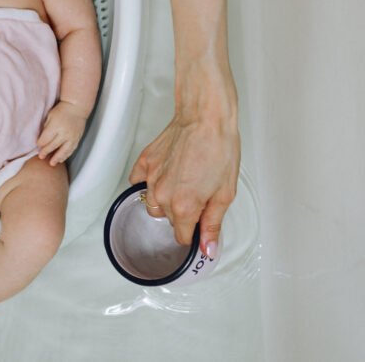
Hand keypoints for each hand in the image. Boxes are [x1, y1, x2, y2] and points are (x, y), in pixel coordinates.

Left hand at [36, 101, 86, 165]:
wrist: (77, 107)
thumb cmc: (62, 110)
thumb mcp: (50, 116)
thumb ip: (46, 128)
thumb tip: (41, 140)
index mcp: (56, 126)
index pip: (46, 139)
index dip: (40, 143)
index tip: (37, 146)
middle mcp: (65, 133)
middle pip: (53, 146)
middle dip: (46, 152)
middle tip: (41, 157)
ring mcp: (72, 137)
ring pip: (63, 151)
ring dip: (57, 158)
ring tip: (51, 163)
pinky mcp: (77, 139)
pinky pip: (71, 150)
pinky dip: (65, 155)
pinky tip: (61, 159)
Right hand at [129, 60, 239, 258]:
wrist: (205, 117)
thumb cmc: (219, 147)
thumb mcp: (225, 192)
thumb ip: (213, 224)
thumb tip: (208, 247)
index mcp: (184, 206)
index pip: (183, 237)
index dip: (195, 232)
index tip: (201, 223)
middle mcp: (163, 195)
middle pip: (168, 220)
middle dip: (183, 214)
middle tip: (200, 194)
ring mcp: (150, 177)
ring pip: (153, 203)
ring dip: (166, 200)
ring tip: (183, 182)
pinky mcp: (145, 162)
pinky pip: (138, 182)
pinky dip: (148, 183)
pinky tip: (164, 175)